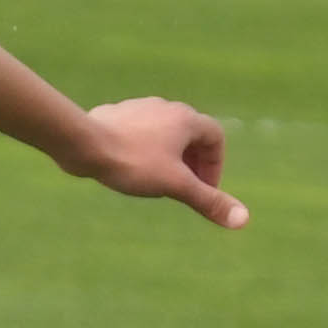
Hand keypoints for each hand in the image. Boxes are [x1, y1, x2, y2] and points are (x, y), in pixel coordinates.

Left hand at [74, 98, 245, 228]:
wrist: (83, 143)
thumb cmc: (133, 162)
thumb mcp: (176, 185)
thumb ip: (208, 201)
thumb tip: (243, 220)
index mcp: (185, 118)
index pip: (215, 137)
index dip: (215, 165)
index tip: (204, 189)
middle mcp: (165, 107)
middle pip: (191, 134)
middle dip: (193, 162)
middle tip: (186, 188)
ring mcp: (139, 108)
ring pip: (164, 133)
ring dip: (169, 156)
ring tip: (158, 181)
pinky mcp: (116, 115)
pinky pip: (139, 133)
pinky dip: (144, 151)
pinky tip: (130, 169)